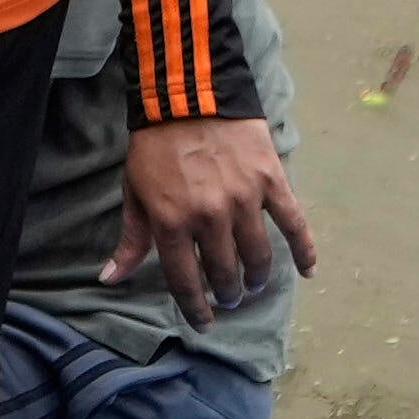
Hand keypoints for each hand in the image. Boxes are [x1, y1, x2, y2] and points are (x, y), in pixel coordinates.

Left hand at [111, 112, 307, 313]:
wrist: (188, 96)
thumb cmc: (155, 147)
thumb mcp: (134, 193)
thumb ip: (131, 240)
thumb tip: (110, 279)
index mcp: (172, 223)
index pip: (185, 281)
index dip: (195, 308)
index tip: (204, 322)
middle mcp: (209, 217)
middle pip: (224, 272)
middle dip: (227, 292)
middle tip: (230, 297)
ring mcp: (244, 200)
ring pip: (257, 255)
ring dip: (256, 276)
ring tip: (253, 283)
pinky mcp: (270, 181)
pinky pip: (292, 223)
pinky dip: (304, 250)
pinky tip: (307, 270)